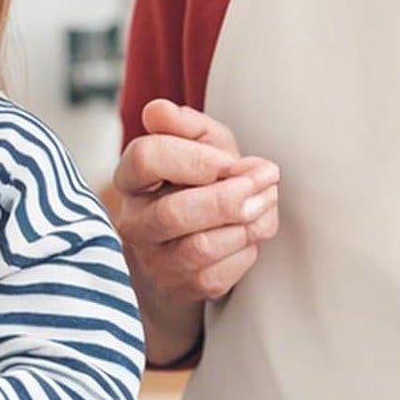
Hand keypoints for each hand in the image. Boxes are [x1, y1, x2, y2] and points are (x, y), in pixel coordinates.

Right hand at [111, 99, 279, 302]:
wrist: (193, 240)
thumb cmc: (198, 184)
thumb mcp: (201, 145)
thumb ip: (187, 125)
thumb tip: (160, 111)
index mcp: (132, 178)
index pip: (146, 159)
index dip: (195, 159)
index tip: (229, 160)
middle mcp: (134, 222)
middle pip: (175, 212)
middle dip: (230, 196)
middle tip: (266, 178)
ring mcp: (154, 260)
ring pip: (201, 248)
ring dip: (246, 223)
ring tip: (267, 202)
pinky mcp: (180, 288)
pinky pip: (218, 275)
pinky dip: (247, 250)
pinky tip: (254, 231)